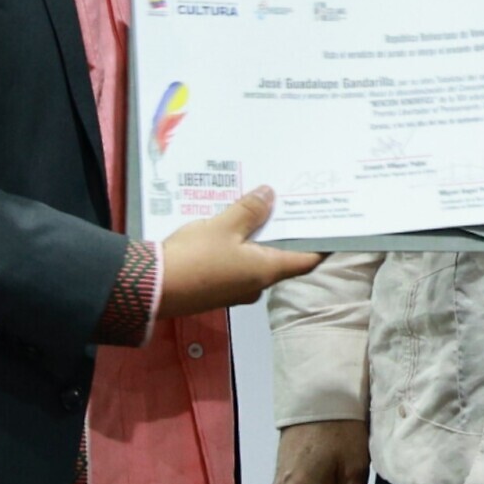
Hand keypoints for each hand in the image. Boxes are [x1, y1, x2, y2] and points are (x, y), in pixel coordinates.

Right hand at [159, 187, 320, 317]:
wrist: (153, 287)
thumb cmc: (195, 256)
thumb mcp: (224, 225)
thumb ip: (249, 210)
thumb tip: (270, 194)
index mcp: (266, 270)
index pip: (306, 260)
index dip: (321, 244)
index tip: (331, 226)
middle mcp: (257, 284)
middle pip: (282, 257)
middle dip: (286, 232)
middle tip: (292, 205)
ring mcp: (236, 289)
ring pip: (258, 260)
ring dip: (261, 238)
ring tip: (263, 208)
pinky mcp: (217, 289)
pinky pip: (238, 263)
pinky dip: (242, 246)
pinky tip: (235, 226)